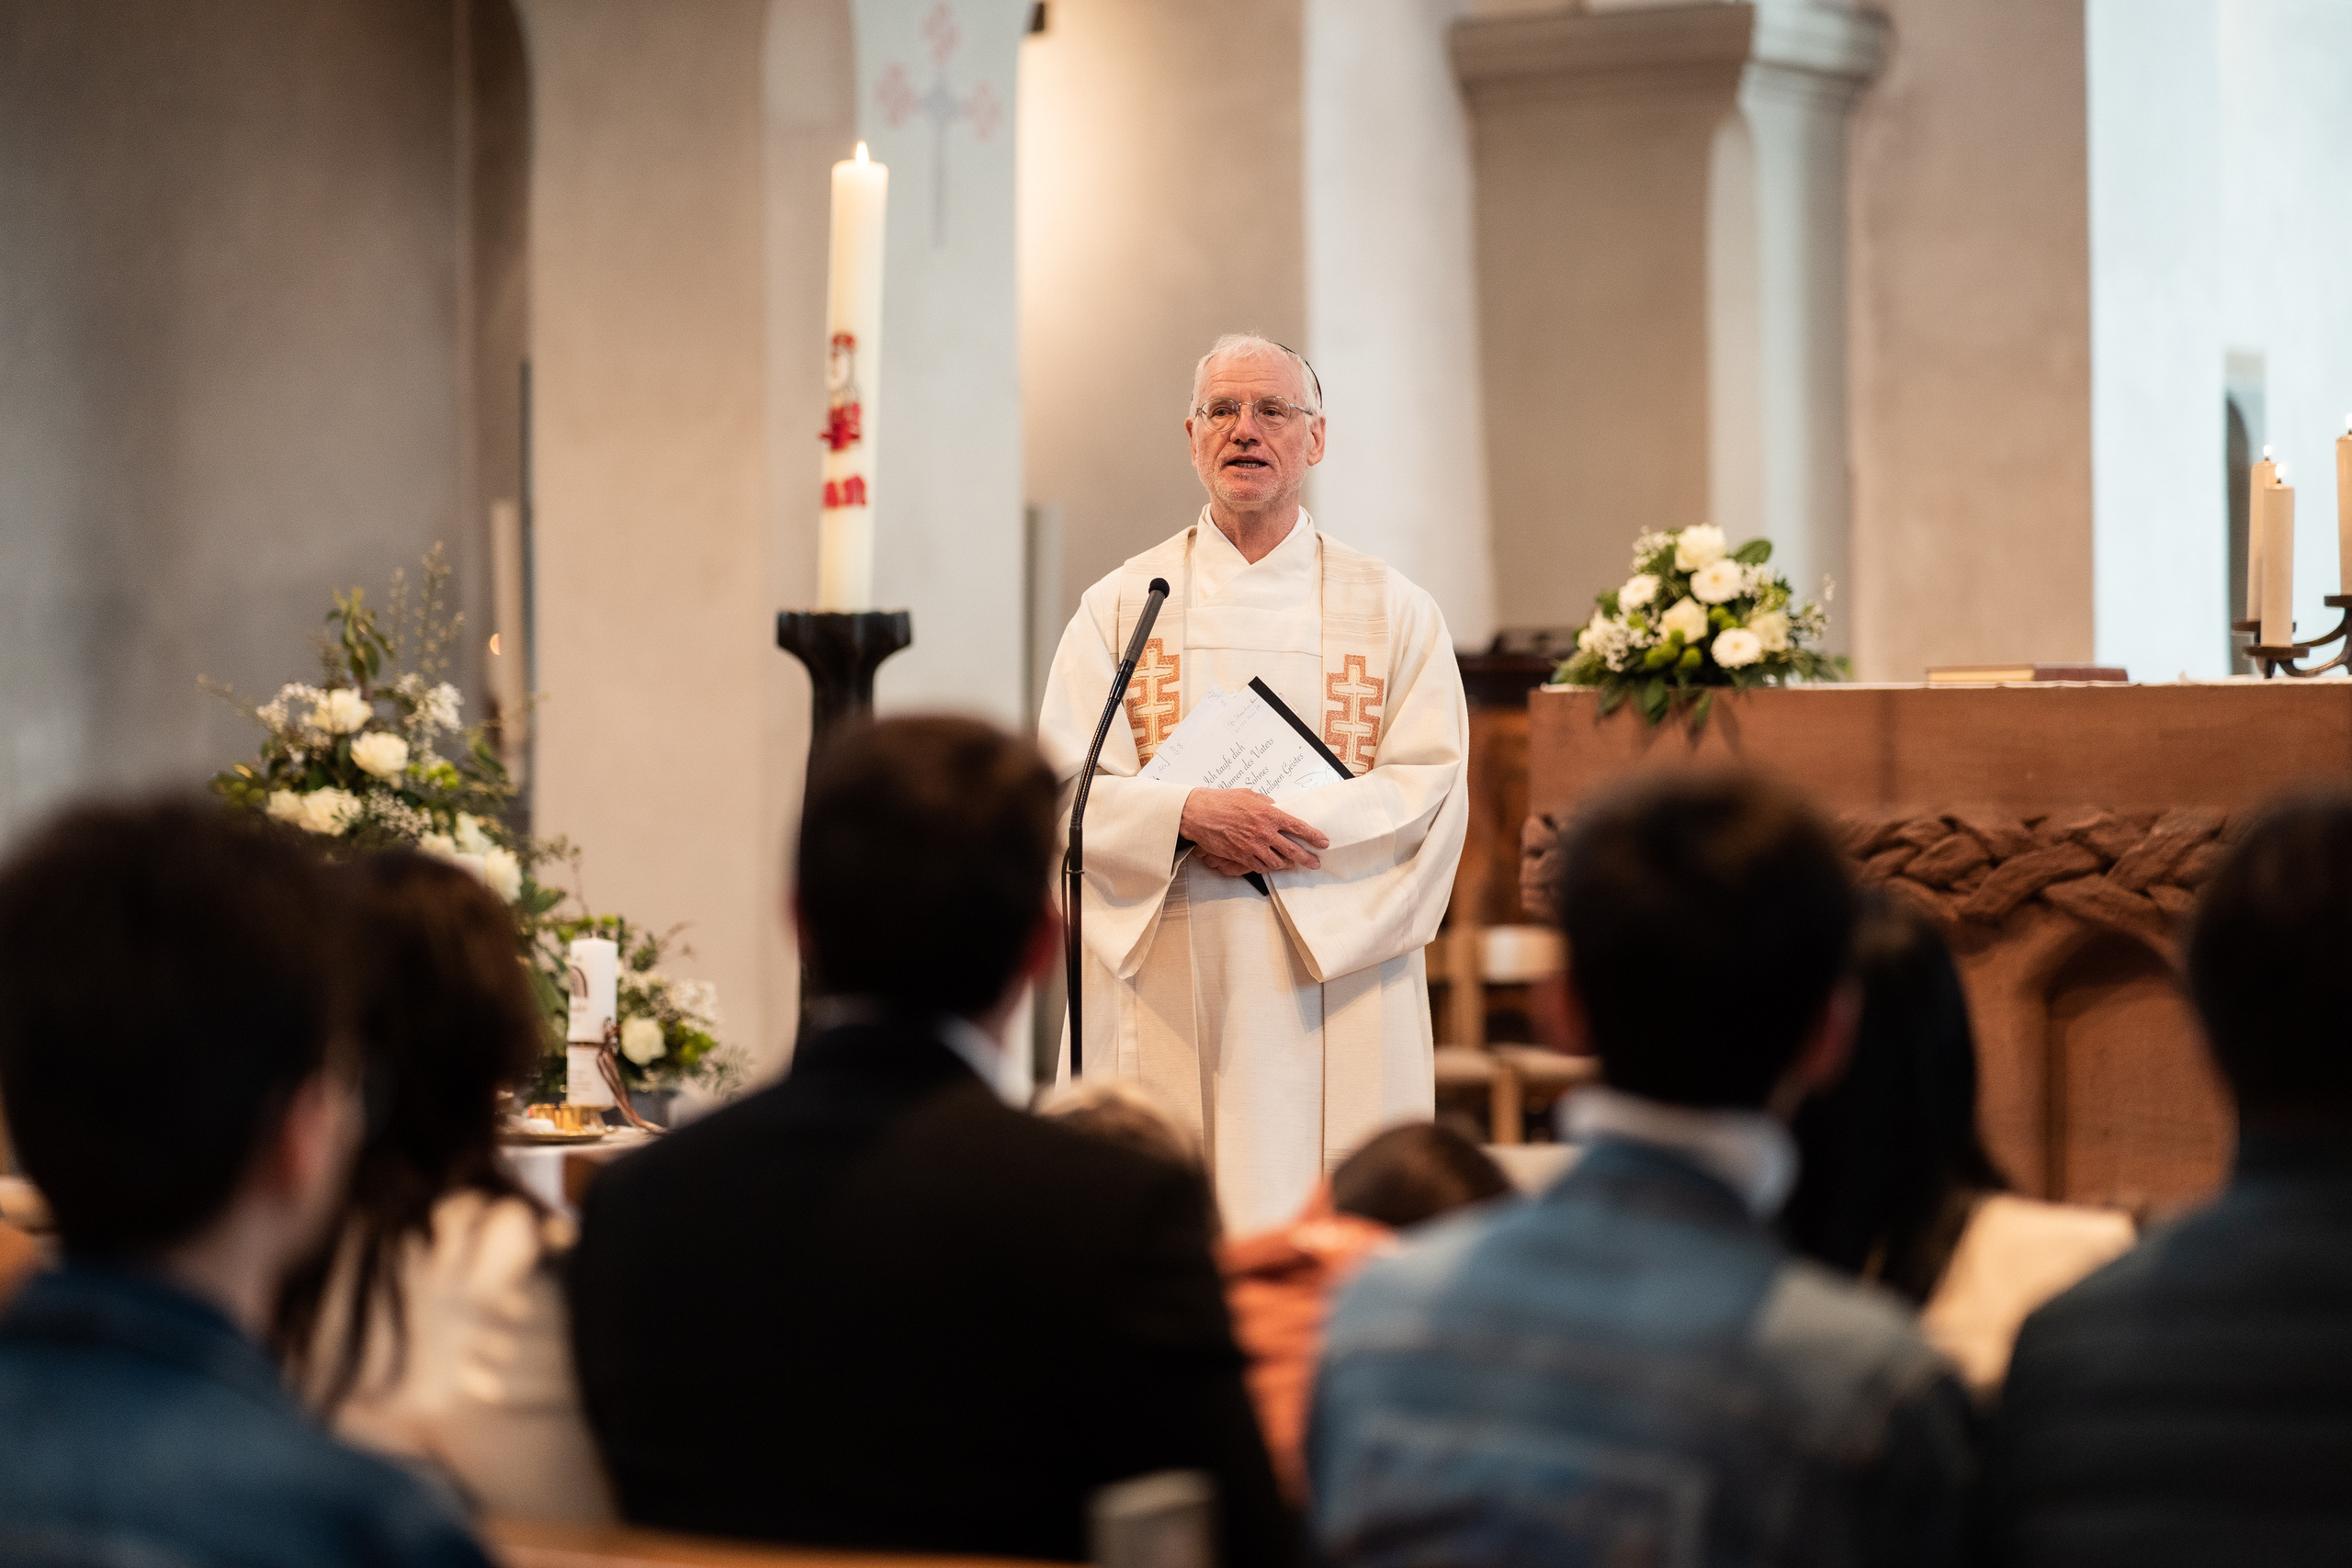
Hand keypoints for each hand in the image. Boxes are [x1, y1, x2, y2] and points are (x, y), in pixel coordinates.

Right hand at [1179, 788, 1330, 876]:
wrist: (1199, 814)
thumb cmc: (1222, 801)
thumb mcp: (1249, 795)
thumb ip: (1265, 802)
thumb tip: (1274, 806)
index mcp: (1269, 814)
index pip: (1298, 827)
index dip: (1314, 837)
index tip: (1323, 842)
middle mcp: (1264, 832)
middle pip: (1293, 850)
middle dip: (1307, 858)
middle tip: (1315, 863)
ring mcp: (1253, 847)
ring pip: (1277, 862)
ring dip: (1286, 864)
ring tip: (1291, 864)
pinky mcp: (1241, 856)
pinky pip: (1259, 867)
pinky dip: (1267, 867)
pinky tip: (1270, 866)